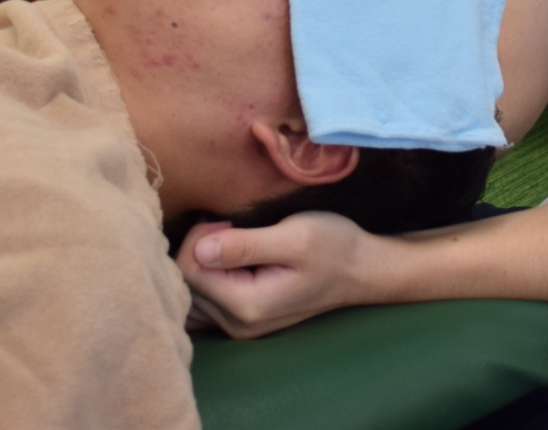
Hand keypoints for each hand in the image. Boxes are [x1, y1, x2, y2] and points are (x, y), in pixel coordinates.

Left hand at [178, 213, 377, 338]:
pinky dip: (206, 278)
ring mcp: (239, 326)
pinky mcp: (242, 319)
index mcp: (247, 305)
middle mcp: (237, 324)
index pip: (189, 270)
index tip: (230, 222)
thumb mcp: (295, 237)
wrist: (361, 269)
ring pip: (191, 293)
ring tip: (231, 241)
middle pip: (185, 283)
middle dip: (199, 247)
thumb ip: (246, 245)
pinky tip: (226, 259)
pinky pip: (204, 302)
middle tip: (232, 227)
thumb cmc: (334, 247)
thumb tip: (200, 249)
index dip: (200, 236)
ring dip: (201, 262)